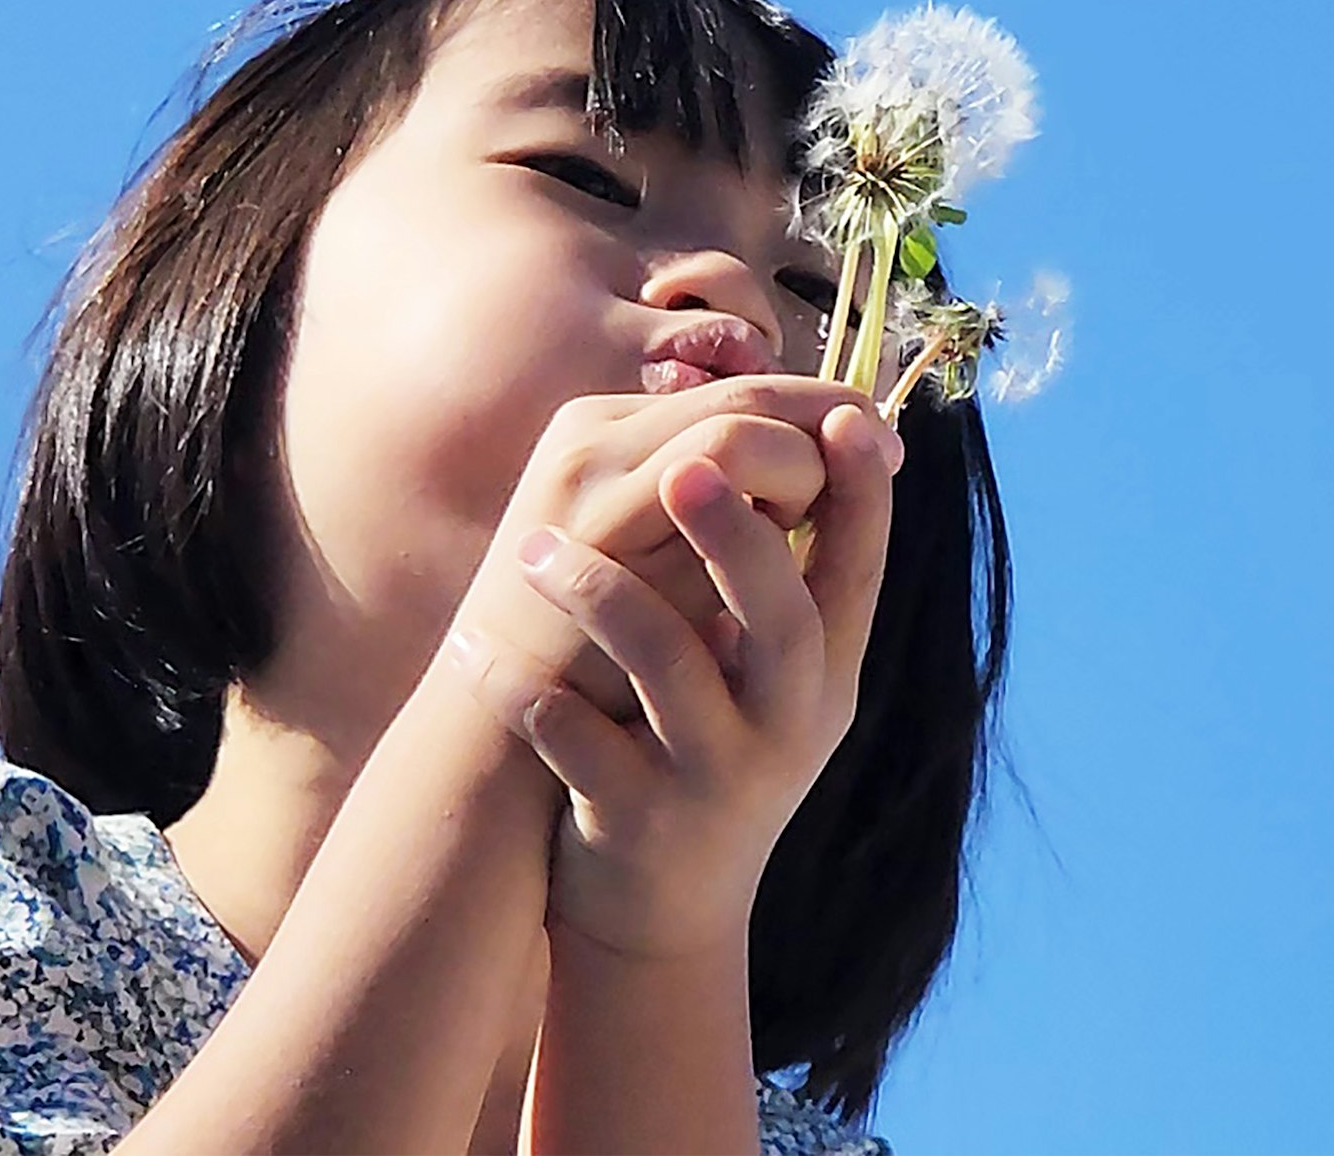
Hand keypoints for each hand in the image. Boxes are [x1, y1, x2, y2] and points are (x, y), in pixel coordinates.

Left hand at [443, 394, 903, 956]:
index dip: (861, 493)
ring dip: (604, 597)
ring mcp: (712, 778)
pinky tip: (473, 651)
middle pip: (783, 621)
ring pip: (669, 673)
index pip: (856, 572)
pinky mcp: (635, 819)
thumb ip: (781, 577)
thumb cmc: (715, 752)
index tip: (838, 416)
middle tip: (684, 469)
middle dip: (738, 538)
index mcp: (824, 675)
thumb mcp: (771, 680)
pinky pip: (574, 744)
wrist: (665, 917)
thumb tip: (796, 425)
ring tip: (536, 548)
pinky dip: (522, 694)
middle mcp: (786, 726)